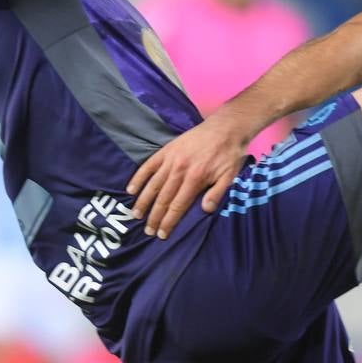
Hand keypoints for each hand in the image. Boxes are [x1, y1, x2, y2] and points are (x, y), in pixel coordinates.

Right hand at [127, 114, 253, 238]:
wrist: (226, 127)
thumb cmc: (229, 154)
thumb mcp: (230, 176)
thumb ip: (217, 193)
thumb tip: (205, 210)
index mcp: (195, 178)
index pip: (177, 205)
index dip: (168, 221)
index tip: (161, 235)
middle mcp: (179, 169)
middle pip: (163, 198)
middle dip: (154, 217)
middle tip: (147, 231)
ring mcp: (170, 159)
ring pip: (153, 184)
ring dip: (143, 201)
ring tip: (136, 215)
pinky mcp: (166, 150)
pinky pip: (148, 165)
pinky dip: (139, 177)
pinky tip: (131, 189)